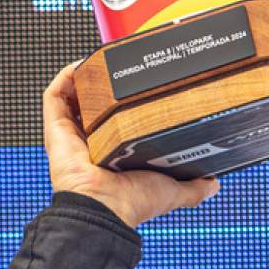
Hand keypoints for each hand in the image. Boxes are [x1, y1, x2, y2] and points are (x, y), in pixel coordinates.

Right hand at [42, 62, 218, 228]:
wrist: (107, 207)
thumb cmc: (133, 203)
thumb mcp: (173, 191)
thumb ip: (194, 187)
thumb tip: (214, 183)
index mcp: (114, 155)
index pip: (116, 124)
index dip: (125, 104)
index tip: (139, 86)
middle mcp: (91, 144)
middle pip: (94, 107)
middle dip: (106, 86)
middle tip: (122, 68)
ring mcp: (72, 135)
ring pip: (73, 97)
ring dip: (86, 77)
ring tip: (103, 61)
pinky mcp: (56, 129)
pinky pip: (54, 96)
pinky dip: (66, 77)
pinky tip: (83, 64)